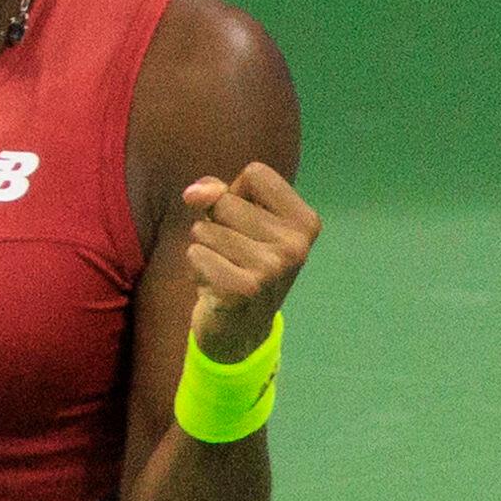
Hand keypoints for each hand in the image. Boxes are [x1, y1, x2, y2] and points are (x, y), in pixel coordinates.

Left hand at [182, 161, 321, 362]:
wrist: (240, 327)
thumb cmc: (239, 262)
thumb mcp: (235, 220)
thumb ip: (216, 192)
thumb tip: (195, 193)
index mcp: (305, 221)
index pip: (255, 173)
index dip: (235, 193)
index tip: (244, 222)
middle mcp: (296, 243)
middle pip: (224, 201)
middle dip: (215, 223)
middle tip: (232, 253)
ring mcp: (273, 267)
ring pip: (205, 228)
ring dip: (203, 247)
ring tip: (223, 268)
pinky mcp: (245, 287)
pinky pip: (196, 253)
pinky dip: (196, 266)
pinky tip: (214, 284)